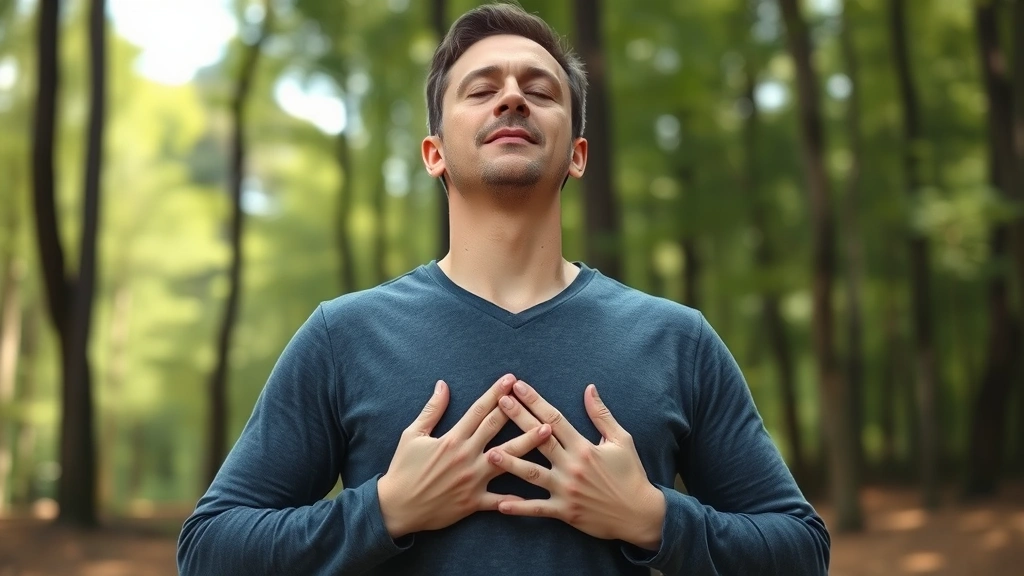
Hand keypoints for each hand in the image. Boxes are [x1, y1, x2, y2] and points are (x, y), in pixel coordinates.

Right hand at [377, 374, 553, 538]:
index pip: (479, 410)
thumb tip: (443, 385)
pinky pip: (499, 500)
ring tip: (547, 432)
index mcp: (452, 439)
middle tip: (535, 396)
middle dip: (517, 410)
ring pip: (506, 459)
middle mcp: (466, 456)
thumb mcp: (412, 435)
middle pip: (497, 429)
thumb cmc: (403, 469)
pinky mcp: (473, 502)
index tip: (510, 379)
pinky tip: (536, 490)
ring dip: (528, 444)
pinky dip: (517, 498)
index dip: (496, 393)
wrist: (396, 507)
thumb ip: (432, 410)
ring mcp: (472, 480)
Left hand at [487, 380, 665, 550]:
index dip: (535, 401)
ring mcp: (566, 489)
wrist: (640, 513)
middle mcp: (571, 466)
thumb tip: (589, 388)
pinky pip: (538, 509)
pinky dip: (519, 507)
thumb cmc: (631, 474)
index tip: (518, 387)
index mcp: (584, 447)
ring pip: (532, 474)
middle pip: (539, 438)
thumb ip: (601, 415)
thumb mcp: (621, 440)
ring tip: (491, 452)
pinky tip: (500, 504)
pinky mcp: (564, 511)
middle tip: (499, 402)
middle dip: (518, 418)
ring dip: (511, 463)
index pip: (554, 418)